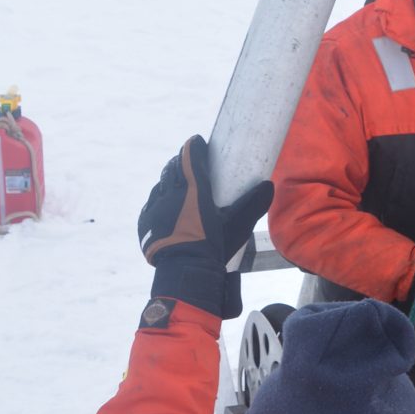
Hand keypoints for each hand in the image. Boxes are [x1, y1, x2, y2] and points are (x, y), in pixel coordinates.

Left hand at [137, 136, 271, 319]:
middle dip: (181, 162)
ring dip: (169, 181)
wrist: (185, 271)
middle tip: (189, 161)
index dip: (194, 147)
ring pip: (160, 185)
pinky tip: (165, 206)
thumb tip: (269, 185)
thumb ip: (253, 204)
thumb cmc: (213, 247)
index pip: (190, 158)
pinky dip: (159, 200)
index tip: (197, 142)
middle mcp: (171, 194)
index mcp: (194, 190)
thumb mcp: (237, 225)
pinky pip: (150, 204)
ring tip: (177, 185)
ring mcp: (155, 208)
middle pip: (173, 168)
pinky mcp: (145, 222)